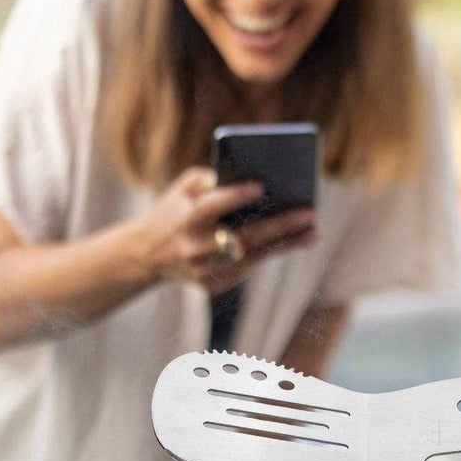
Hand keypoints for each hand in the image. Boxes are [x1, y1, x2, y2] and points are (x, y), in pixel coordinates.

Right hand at [133, 167, 316, 294]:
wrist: (148, 254)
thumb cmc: (176, 210)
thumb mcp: (184, 188)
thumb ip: (212, 178)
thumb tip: (251, 175)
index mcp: (185, 220)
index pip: (211, 207)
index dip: (235, 197)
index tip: (261, 186)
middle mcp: (194, 248)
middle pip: (243, 237)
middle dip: (280, 225)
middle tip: (309, 213)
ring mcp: (203, 271)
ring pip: (252, 257)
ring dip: (286, 244)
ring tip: (313, 231)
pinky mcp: (212, 285)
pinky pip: (247, 268)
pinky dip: (270, 253)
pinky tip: (293, 241)